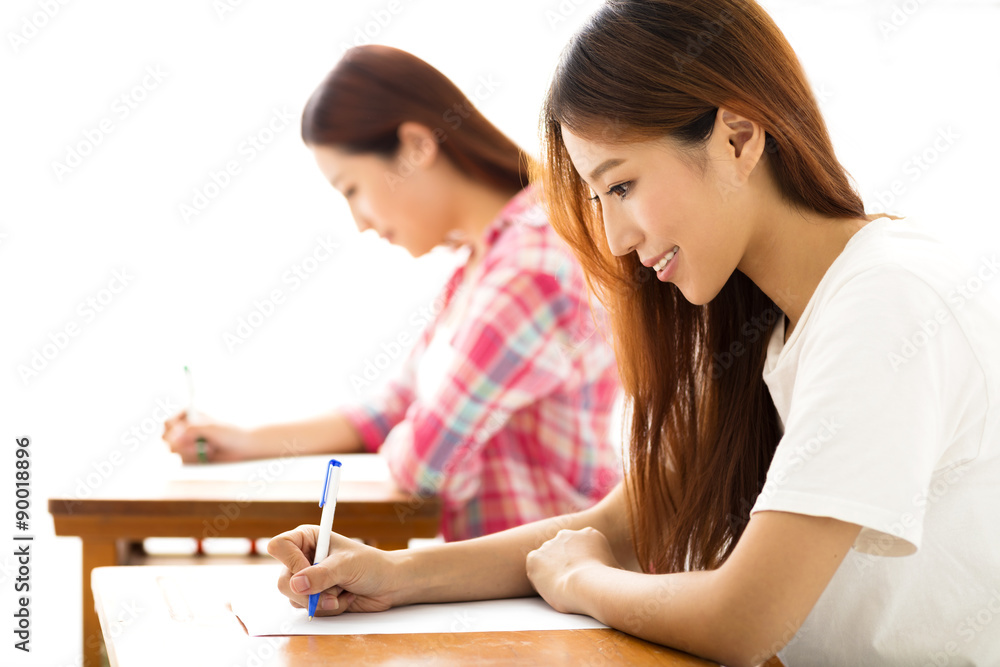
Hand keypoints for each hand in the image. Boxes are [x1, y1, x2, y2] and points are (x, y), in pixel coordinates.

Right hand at [162, 411, 252, 462]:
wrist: (242, 448)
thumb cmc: (230, 433)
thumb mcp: (212, 429)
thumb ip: (193, 430)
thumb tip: (175, 436)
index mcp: (188, 416)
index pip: (168, 423)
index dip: (173, 432)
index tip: (185, 436)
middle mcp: (184, 429)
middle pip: (167, 438)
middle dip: (182, 445)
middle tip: (198, 446)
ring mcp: (186, 443)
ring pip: (175, 451)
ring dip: (192, 452)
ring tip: (210, 448)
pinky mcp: (189, 456)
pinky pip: (183, 461)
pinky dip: (195, 459)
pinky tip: (208, 455)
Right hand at [267, 525, 397, 615]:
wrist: (388, 585)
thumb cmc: (371, 565)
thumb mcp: (347, 566)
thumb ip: (322, 575)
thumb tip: (296, 584)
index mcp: (308, 538)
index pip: (279, 547)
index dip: (291, 563)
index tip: (310, 572)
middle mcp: (303, 558)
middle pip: (283, 580)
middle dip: (310, 593)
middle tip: (331, 593)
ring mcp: (307, 579)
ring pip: (294, 598)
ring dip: (322, 601)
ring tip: (343, 591)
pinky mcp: (314, 596)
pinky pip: (307, 609)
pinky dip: (327, 608)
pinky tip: (343, 598)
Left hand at [525, 527, 619, 616]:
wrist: (587, 585)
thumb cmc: (607, 581)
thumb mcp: (618, 569)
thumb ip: (614, 568)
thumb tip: (626, 577)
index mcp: (589, 534)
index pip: (581, 545)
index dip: (581, 561)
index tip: (584, 574)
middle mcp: (567, 534)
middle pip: (563, 548)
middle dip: (565, 562)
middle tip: (571, 581)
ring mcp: (549, 545)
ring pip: (547, 557)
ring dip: (551, 569)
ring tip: (561, 587)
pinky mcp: (535, 558)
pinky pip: (534, 566)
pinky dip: (538, 576)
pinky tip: (549, 586)